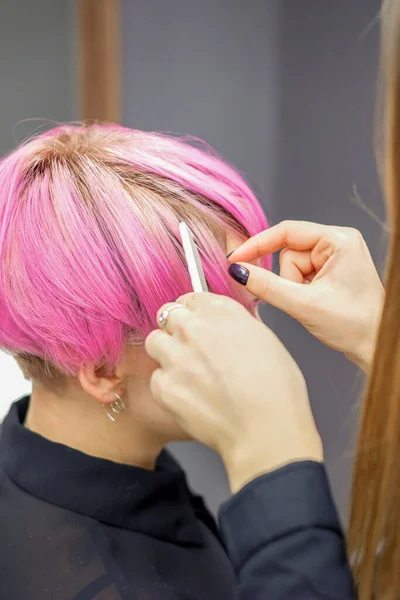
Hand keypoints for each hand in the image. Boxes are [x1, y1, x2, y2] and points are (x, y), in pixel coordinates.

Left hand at [145, 294, 322, 492]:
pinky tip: (190, 398)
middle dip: (176, 328)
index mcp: (221, 311)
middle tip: (190, 348)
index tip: (195, 322)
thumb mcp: (267, 341)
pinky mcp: (164, 386)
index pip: (191, 297)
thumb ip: (239, 325)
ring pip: (155, 342)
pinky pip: (157, 378)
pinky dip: (168, 386)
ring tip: (187, 373)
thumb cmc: (277, 391)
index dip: (193, 311)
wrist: (265, 431)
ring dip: (166, 353)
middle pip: (167, 315)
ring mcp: (175, 356)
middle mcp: (194, 328)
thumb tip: (230, 323)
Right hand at [228, 221, 383, 371]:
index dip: (258, 245)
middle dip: (288, 280)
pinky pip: (300, 276)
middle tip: (303, 300)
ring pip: (291, 267)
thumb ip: (268, 286)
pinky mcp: (331, 271)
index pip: (287, 232)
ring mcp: (335, 257)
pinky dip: (300, 291)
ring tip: (313, 304)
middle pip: (288, 253)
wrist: (376, 346)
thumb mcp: (304, 305)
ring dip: (294, 288)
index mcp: (339, 240)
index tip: (235, 260)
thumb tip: (238, 271)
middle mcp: (338, 243)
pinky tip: (316, 304)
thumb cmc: (353, 325)